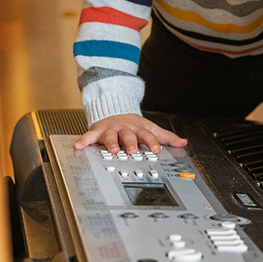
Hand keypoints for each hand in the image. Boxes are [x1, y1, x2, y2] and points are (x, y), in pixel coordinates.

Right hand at [73, 113, 187, 153]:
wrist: (116, 111)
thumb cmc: (135, 125)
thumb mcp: (152, 129)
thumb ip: (167, 137)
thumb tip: (184, 142)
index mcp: (140, 129)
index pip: (148, 135)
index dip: (152, 142)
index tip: (156, 150)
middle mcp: (126, 129)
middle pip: (129, 136)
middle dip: (131, 143)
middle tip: (132, 151)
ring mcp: (111, 130)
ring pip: (111, 136)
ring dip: (111, 142)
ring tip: (113, 149)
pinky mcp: (97, 131)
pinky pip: (89, 136)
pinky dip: (84, 140)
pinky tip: (79, 146)